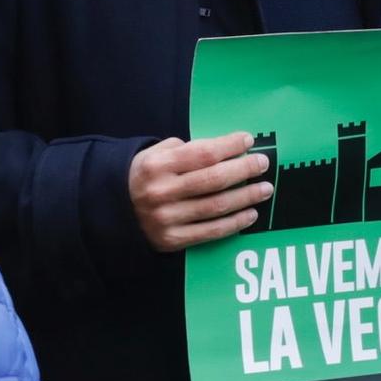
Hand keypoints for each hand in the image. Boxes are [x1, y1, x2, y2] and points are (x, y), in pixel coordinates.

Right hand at [129, 132, 272, 252]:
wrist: (116, 211)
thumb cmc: (145, 176)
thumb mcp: (155, 153)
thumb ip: (185, 149)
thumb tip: (224, 149)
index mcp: (158, 166)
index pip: (202, 153)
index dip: (229, 146)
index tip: (248, 140)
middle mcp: (162, 192)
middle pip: (213, 179)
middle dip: (243, 170)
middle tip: (263, 163)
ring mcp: (167, 218)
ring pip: (216, 207)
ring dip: (246, 197)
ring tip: (265, 188)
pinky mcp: (172, 240)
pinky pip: (211, 231)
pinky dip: (234, 223)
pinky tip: (251, 214)